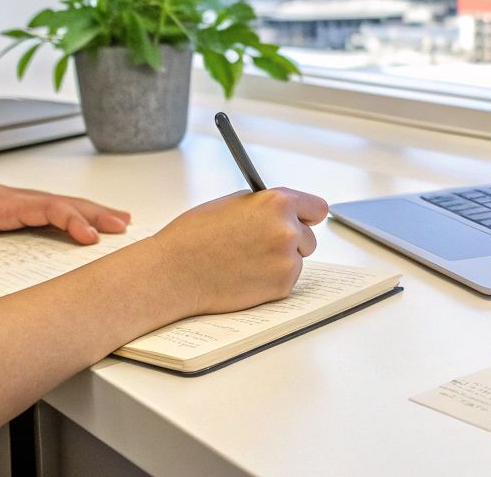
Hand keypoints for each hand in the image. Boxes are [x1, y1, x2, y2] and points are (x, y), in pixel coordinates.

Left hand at [0, 160, 131, 268]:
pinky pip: (54, 209)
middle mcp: (16, 199)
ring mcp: (19, 202)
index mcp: (2, 203)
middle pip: (65, 202)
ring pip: (64, 204)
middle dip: (96, 213)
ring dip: (93, 211)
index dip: (71, 220)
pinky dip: (78, 213)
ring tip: (123, 222)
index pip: (46, 208)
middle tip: (125, 226)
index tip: (90, 236)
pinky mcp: (18, 207)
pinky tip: (90, 223)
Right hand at [147, 187, 328, 315]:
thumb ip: (265, 207)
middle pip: (309, 237)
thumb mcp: (233, 204)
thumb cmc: (194, 236)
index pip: (316, 207)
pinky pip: (285, 280)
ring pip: (297, 260)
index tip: (303, 220)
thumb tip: (285, 214)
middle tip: (262, 246)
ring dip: (280, 262)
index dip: (307, 215)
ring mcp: (286, 261)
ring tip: (246, 262)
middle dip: (291, 241)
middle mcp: (287, 231)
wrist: (173, 272)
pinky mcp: (281, 287)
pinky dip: (271, 280)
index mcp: (277, 203)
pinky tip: (244, 276)